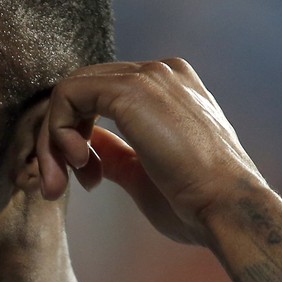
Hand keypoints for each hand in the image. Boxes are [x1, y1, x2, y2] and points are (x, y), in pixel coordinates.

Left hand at [36, 58, 268, 246]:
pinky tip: (78, 163)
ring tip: (62, 181)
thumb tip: (86, 142)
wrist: (226, 208)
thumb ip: (115, 152)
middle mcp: (160, 73)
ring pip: (70, 92)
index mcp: (170, 89)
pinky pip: (67, 94)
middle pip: (82, 91)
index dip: (80, 137)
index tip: (88, 181)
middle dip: (59, 140)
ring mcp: (147, 76)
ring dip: (54, 140)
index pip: (102, 96)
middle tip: (57, 185)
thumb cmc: (195, 202)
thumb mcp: (143, 173)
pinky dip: (58, 131)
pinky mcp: (130, 89)